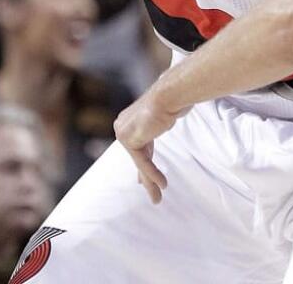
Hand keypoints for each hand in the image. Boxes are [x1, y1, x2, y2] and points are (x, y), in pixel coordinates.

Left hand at [114, 89, 187, 203]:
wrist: (169, 94)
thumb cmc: (170, 101)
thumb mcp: (162, 119)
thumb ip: (157, 126)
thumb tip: (164, 122)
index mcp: (127, 121)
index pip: (136, 149)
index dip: (142, 167)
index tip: (142, 182)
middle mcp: (122, 126)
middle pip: (137, 158)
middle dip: (146, 178)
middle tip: (154, 196)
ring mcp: (123, 133)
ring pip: (139, 163)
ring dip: (150, 182)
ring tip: (158, 199)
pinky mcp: (130, 139)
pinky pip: (142, 161)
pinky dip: (152, 174)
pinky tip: (162, 184)